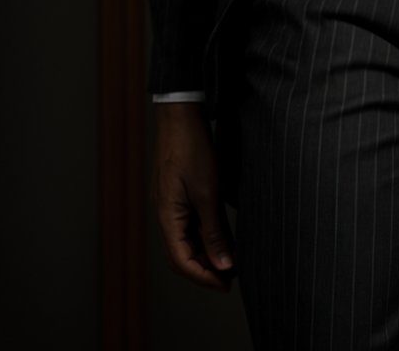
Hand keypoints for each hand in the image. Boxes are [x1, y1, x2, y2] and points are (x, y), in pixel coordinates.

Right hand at [152, 102, 235, 289]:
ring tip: (232, 261)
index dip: (204, 277)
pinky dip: (207, 233)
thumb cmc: (192, 149)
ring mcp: (172, 203)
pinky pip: (192, 222)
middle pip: (182, 254)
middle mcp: (166, 214)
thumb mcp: (208, 192)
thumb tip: (224, 265)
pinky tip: (226, 236)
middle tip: (231, 278)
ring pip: (188, 239)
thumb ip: (214, 231)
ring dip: (207, 252)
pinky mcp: (180, 193)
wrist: (182, 114)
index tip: (226, 285)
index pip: (181, 261)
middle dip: (205, 269)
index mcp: (167, 217)